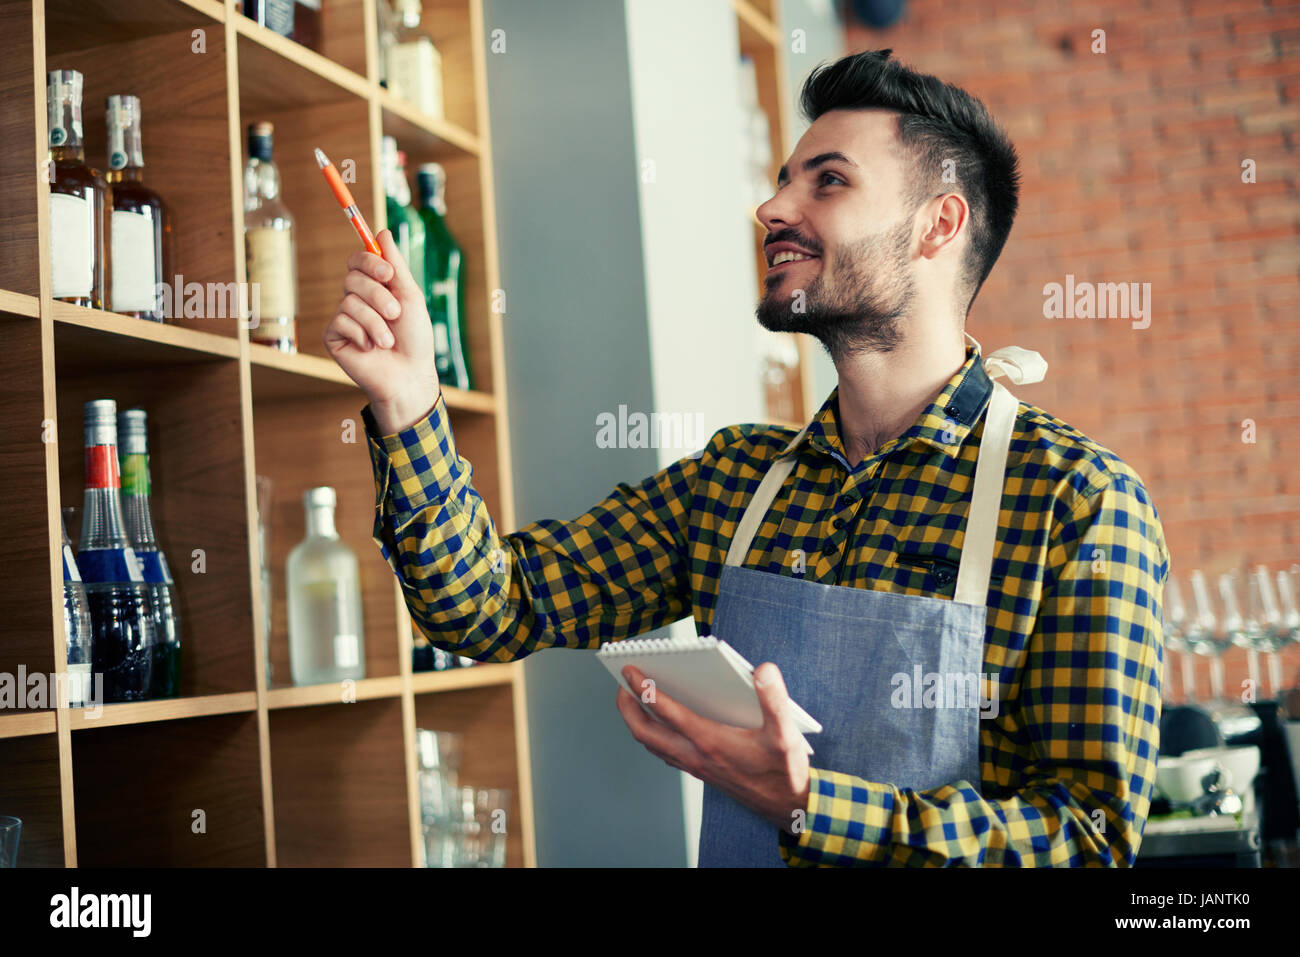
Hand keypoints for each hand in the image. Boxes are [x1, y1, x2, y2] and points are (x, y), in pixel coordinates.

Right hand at [323, 229, 440, 433]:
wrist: (409, 374)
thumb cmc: (414, 338)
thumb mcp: (410, 296)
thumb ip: (396, 265)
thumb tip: (383, 231)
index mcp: (374, 286)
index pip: (358, 260)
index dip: (368, 261)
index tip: (388, 274)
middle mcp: (356, 299)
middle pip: (352, 278)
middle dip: (379, 297)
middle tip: (396, 315)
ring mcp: (343, 318)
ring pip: (348, 302)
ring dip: (375, 322)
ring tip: (388, 341)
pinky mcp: (334, 336)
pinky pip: (341, 322)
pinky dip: (362, 335)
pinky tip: (371, 349)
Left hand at [615, 662, 811, 833]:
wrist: (787, 804)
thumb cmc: (784, 769)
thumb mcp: (786, 733)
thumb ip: (774, 699)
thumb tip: (763, 670)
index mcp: (710, 741)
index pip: (665, 711)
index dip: (644, 688)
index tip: (630, 670)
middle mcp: (695, 755)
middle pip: (644, 732)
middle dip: (627, 707)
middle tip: (621, 684)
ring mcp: (695, 765)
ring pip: (652, 744)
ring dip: (637, 722)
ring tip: (633, 699)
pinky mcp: (699, 771)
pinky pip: (665, 753)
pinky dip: (653, 735)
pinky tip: (660, 723)